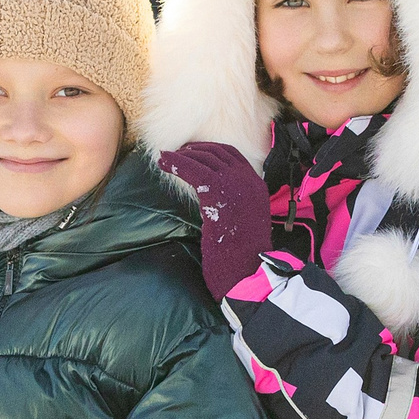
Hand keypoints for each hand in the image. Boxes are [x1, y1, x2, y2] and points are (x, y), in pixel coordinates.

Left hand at [158, 142, 271, 300]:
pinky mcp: (217, 191)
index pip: (232, 156)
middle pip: (216, 153)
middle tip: (175, 154)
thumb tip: (214, 199)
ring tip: (164, 158)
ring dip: (181, 156)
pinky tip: (162, 162)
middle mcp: (247, 180)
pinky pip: (192, 169)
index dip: (210, 150)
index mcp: (256, 186)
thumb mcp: (243, 222)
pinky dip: (175, 163)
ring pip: (203, 159)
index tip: (193, 152)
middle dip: (193, 150)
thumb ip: (234, 205)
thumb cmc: (242, 255)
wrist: (248, 268)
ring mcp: (234, 184)